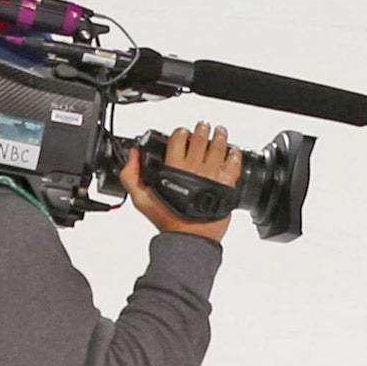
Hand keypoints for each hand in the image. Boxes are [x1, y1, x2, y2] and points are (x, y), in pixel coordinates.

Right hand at [121, 122, 243, 239]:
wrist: (189, 239)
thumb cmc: (169, 221)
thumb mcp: (141, 199)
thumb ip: (131, 176)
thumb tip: (133, 155)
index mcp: (173, 168)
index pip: (178, 138)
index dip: (181, 132)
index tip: (183, 133)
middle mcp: (193, 169)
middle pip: (200, 138)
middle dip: (202, 129)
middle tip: (204, 127)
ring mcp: (211, 176)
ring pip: (218, 147)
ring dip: (220, 136)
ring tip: (220, 132)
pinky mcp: (226, 185)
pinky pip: (233, 165)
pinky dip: (235, 156)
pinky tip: (234, 152)